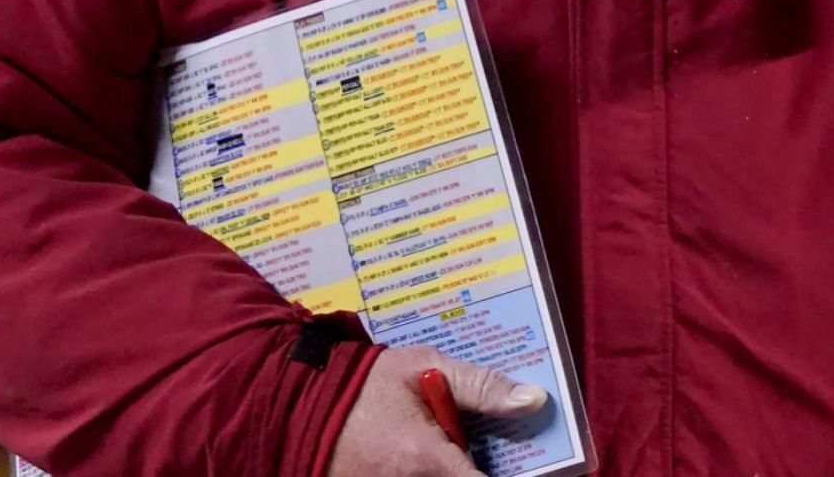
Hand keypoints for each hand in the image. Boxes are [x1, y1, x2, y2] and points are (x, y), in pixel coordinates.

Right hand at [326, 347, 546, 476]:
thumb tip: (533, 400)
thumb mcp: (427, 368)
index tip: (531, 464)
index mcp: (427, 461)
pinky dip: (433, 471)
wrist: (300, 400)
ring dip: (457, 469)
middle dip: (478, 468)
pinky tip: (434, 454)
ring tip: (457, 446)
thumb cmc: (365, 382)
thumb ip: (482, 386)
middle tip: (487, 448)